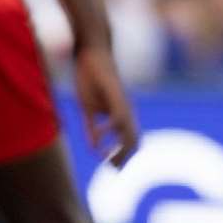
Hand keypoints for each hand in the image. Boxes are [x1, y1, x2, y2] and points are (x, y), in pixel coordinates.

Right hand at [73, 44, 138, 166]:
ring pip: (129, 132)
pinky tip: (99, 140)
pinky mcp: (114, 95)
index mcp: (120, 114)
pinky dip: (109, 131)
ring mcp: (121, 104)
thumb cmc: (90, 79)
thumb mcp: (89, 109)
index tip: (113, 169)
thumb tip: (95, 147)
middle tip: (112, 170)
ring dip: (121, 150)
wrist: (92, 52)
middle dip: (124, 158)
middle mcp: (125, 111)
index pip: (130, 140)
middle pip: (133, 140)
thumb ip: (92, 128)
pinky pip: (117, 117)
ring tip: (108, 160)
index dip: (125, 156)